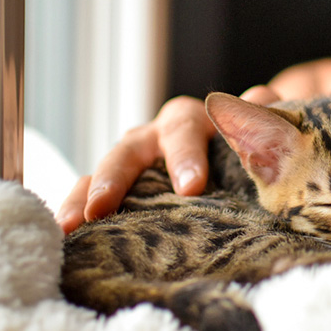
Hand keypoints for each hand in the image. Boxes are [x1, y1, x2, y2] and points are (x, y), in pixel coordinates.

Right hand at [56, 85, 279, 233]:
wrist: (243, 153)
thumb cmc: (252, 145)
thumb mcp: (263, 129)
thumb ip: (264, 116)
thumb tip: (260, 98)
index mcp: (192, 121)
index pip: (184, 130)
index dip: (184, 156)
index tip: (190, 187)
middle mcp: (157, 136)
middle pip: (132, 147)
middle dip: (117, 176)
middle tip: (105, 205)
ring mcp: (136, 161)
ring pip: (104, 168)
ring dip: (87, 193)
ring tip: (75, 221)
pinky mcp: (122, 186)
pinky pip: (92, 192)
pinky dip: (77, 207)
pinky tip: (66, 232)